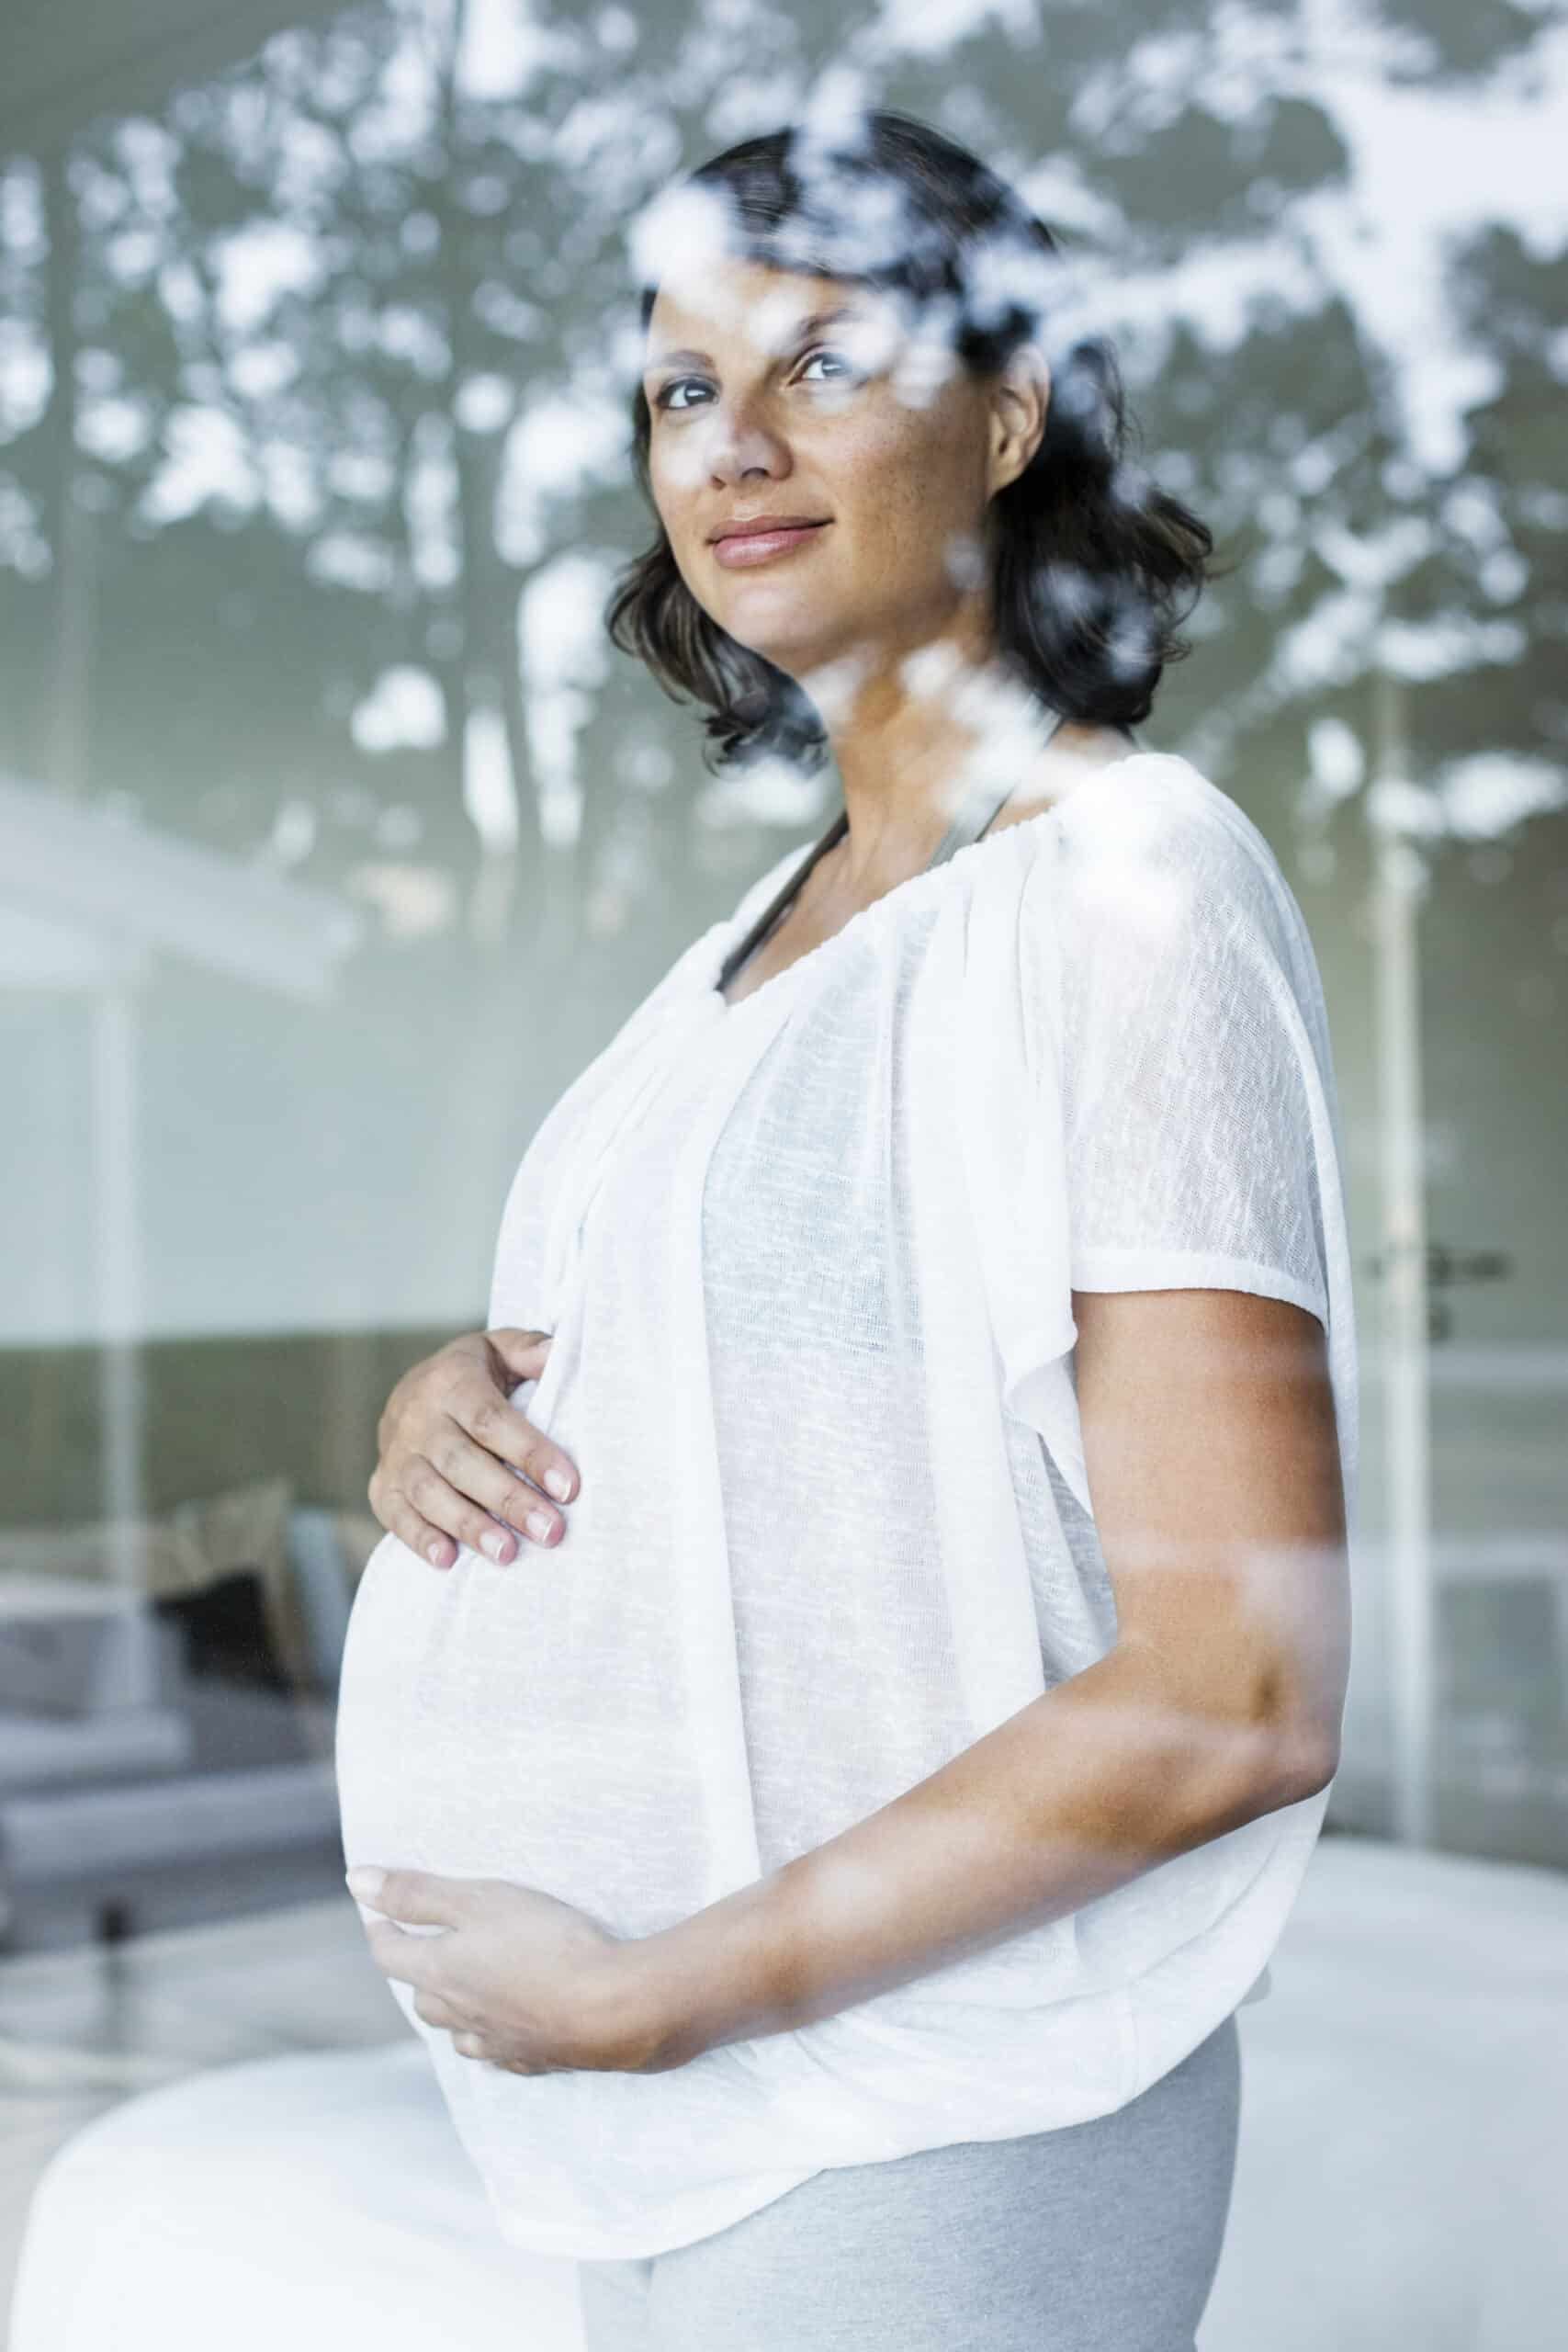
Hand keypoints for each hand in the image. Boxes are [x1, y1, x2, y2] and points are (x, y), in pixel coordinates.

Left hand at [347, 1866, 657, 2074]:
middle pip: (421, 1998)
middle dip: (415, 1972)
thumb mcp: (479, 1900)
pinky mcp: (533, 2059)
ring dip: (450, 2011)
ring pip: (456, 2032)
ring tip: (459, 1993)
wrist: (611, 2008)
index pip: (391, 1955)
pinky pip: (496, 2052)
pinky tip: (501, 2032)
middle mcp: (460, 2014)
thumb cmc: (545, 1942)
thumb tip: (356, 1882)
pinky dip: (488, 2038)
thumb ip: (418, 1892)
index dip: (381, 1930)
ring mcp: (496, 2042)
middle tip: (420, 1948)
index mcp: (441, 1973)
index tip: (377, 1914)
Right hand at [368, 1327, 578, 1570]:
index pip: (491, 1419)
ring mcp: (396, 1453)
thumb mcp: (500, 1349)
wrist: (414, 1388)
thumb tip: (556, 1353)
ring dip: (468, 1525)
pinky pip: (396, 1514)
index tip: (568, 1487)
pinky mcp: (382, 1485)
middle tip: (550, 1531)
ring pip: (428, 1492)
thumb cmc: (475, 1375)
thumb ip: (529, 1349)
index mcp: (452, 1381)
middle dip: (508, 1499)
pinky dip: (419, 1538)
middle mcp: (418, 1417)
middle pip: (461, 1462)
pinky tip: (448, 1560)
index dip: (529, 1452)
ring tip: (508, 1554)